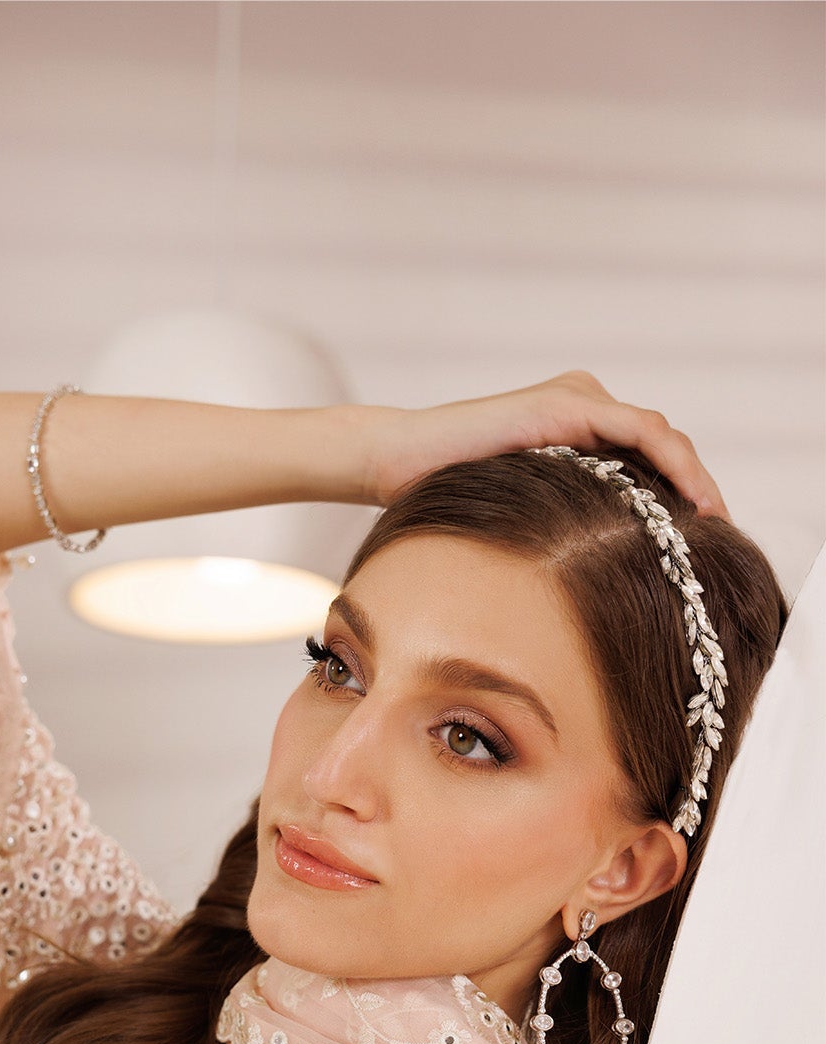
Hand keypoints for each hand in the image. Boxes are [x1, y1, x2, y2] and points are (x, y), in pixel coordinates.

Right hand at [359, 370, 731, 520]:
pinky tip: (691, 500)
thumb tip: (599, 571)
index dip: (681, 496)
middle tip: (719, 540)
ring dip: (695, 479)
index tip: (700, 544)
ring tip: (714, 523)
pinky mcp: (569, 406)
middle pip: (663, 448)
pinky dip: (674, 463)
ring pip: (662, 437)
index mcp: (575, 429)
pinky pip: (642, 431)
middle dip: (696, 490)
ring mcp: (578, 400)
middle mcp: (584, 405)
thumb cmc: (444, 498)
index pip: (648, 458)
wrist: (396, 463)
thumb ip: (563, 521)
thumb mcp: (521, 513)